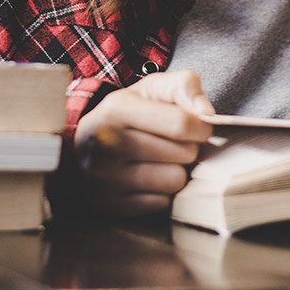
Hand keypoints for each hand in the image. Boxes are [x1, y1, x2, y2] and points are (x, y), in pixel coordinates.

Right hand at [73, 71, 214, 216]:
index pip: (182, 124)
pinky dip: (161, 192)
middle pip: (184, 154)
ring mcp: (105, 177)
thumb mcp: (153, 88)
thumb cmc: (128, 113)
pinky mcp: (111, 203)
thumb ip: (185, 85)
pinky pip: (162, 203)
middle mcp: (106, 143)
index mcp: (117, 109)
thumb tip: (206, 113)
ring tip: (161, 160)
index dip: (200, 126)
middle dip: (187, 147)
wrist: (83, 144)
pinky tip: (148, 178)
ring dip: (177, 171)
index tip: (196, 127)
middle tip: (171, 143)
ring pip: (175, 181)